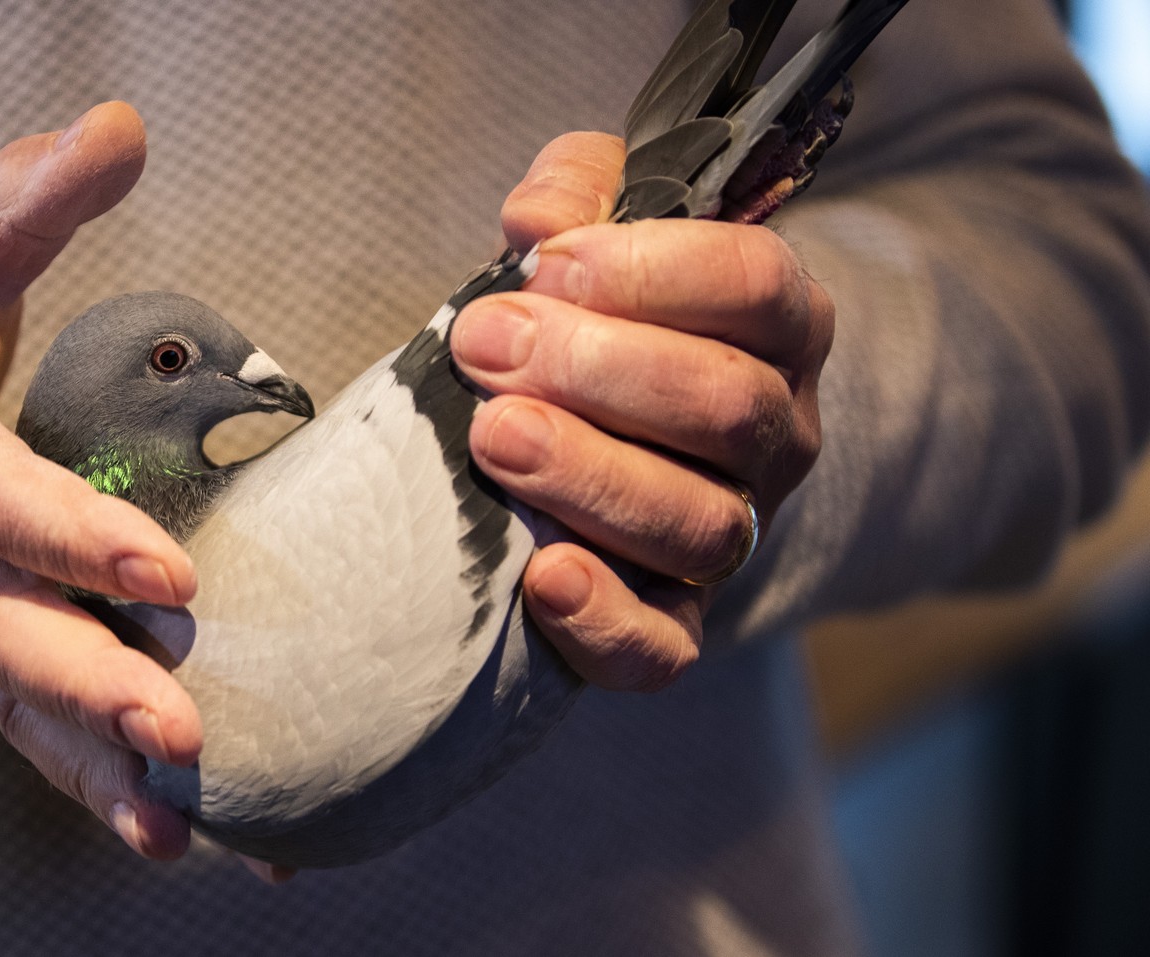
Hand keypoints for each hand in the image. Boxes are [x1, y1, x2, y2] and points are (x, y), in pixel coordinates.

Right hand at [0, 103, 199, 858]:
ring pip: (13, 700)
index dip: (66, 536)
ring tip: (181, 827)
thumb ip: (29, 196)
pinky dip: (92, 783)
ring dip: (93, 768)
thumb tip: (125, 126)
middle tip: (179, 730)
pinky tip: (171, 832)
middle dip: (85, 686)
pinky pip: (30, 722)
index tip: (165, 575)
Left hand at [452, 132, 829, 690]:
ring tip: (495, 436)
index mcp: (776, 324)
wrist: (617, 430)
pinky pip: (668, 645)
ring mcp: (736, 530)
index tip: (545, 266)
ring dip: (591, 478)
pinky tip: (544, 578)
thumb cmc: (599, 315)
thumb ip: (578, 194)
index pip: (756, 286)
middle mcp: (777, 432)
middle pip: (727, 406)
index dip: (653, 273)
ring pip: (700, 524)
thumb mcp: (595, 229)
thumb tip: (537, 220)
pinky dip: (607, 621)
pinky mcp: (681, 616)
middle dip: (597, 370)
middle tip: (488, 345)